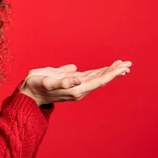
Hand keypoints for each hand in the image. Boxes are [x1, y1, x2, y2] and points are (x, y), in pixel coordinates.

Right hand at [18, 60, 132, 105]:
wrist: (29, 93)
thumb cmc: (36, 86)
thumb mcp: (48, 82)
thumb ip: (64, 80)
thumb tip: (78, 77)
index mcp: (76, 89)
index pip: (98, 80)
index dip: (111, 73)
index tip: (122, 67)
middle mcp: (79, 88)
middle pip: (101, 79)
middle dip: (114, 71)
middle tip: (128, 63)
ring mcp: (76, 85)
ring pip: (97, 78)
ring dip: (110, 71)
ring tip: (122, 65)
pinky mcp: (72, 81)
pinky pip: (90, 76)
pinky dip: (100, 71)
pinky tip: (106, 69)